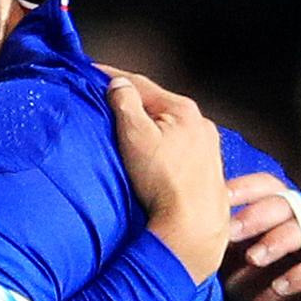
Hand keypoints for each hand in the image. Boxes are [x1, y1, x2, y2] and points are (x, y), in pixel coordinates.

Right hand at [106, 71, 227, 280]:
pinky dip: (162, 146)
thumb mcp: (135, 136)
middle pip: (158, 106)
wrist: (193, 227)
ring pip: (170, 128)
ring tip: (127, 132)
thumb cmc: (164, 181)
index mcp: (183, 109)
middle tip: (107, 102)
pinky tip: (153, 157)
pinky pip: (178, 148)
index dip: (114, 77)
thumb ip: (125, 103)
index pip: (141, 84)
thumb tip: (118, 84)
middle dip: (133, 102)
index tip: (93, 73)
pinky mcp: (207, 171)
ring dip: (149, 126)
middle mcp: (200, 124)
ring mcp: (207, 148)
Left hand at [223, 170, 300, 300]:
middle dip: (254, 215)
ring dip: (276, 241)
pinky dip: (300, 275)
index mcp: (285, 210)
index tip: (215, 198)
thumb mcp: (240, 270)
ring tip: (254, 259)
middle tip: (230, 232)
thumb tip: (186, 234)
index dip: (242, 188)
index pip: (265, 186)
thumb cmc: (274, 289)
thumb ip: (223, 250)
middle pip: (283, 202)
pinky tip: (279, 287)